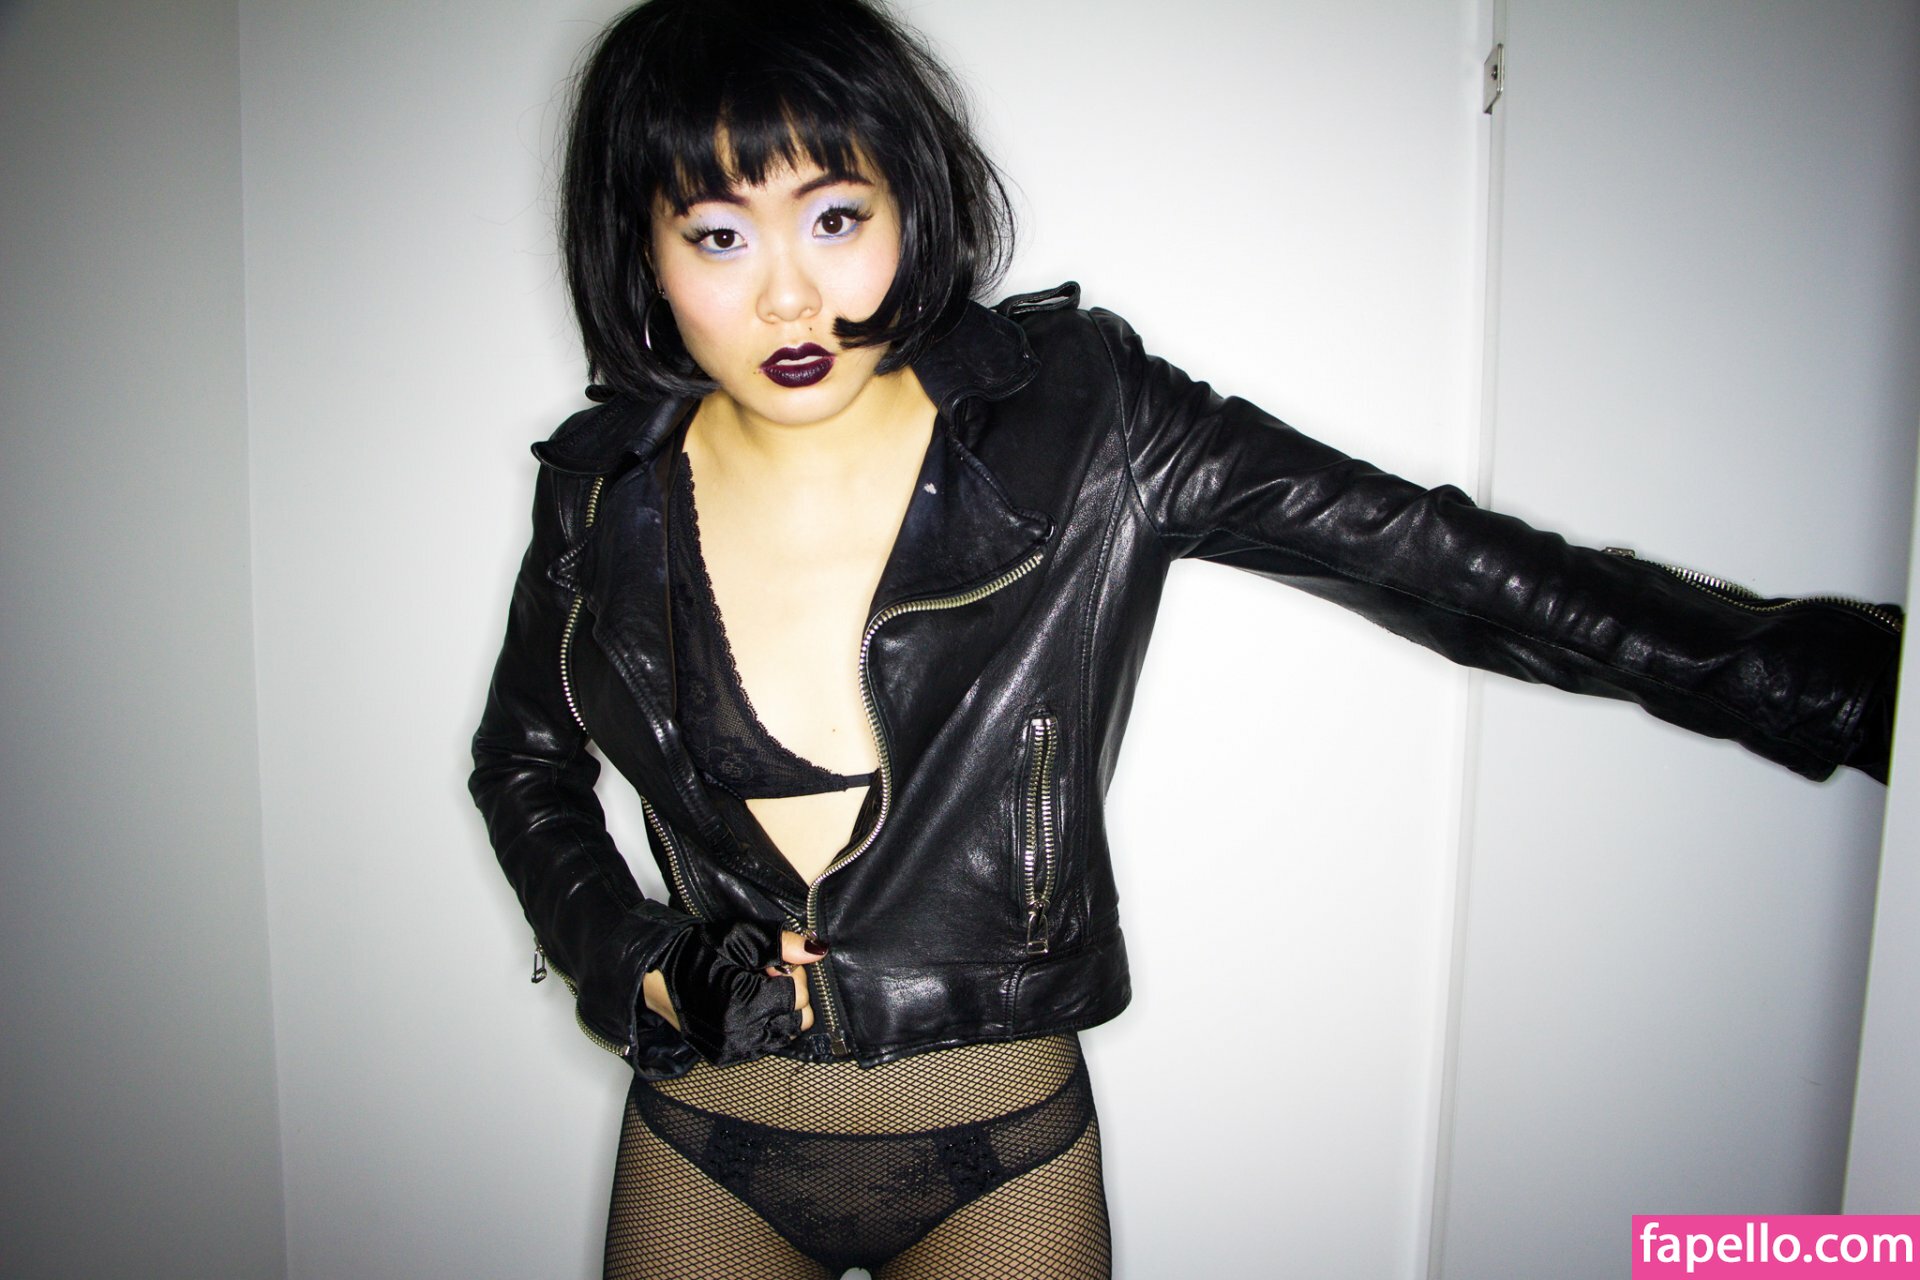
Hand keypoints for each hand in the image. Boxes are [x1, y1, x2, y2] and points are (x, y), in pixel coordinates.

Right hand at [641, 923, 825, 1064]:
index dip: (789, 972)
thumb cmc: (693, 951)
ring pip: (785, 1034)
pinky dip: (765, 1024)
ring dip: (779, 1010)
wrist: (655, 974)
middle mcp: (740, 1036)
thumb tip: (818, 950)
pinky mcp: (727, 1056)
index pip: (799, 995)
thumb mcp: (740, 937)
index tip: (769, 963)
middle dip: (789, 993)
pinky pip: (766, 1044)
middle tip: (763, 975)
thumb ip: (782, 945)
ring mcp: (733, 1050)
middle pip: (799, 1018)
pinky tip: (747, 1005)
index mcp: (743, 1007)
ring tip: (754, 990)